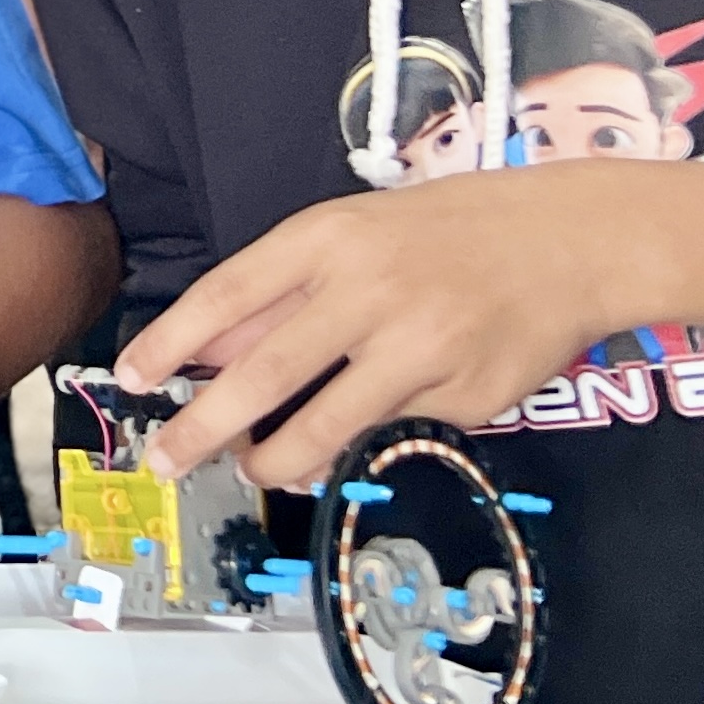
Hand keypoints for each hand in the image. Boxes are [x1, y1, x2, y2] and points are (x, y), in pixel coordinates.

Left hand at [122, 167, 653, 485]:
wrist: (571, 241)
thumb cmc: (445, 232)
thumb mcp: (350, 233)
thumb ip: (281, 292)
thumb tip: (205, 347)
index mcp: (328, 238)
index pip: (227, 294)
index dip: (173, 341)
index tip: (132, 377)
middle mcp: (368, 290)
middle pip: (264, 371)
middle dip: (203, 425)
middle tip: (164, 460)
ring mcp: (419, 346)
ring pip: (326, 422)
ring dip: (276, 459)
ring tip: (251, 470)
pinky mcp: (464, 393)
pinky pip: (394, 429)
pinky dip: (361, 441)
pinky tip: (348, 442)